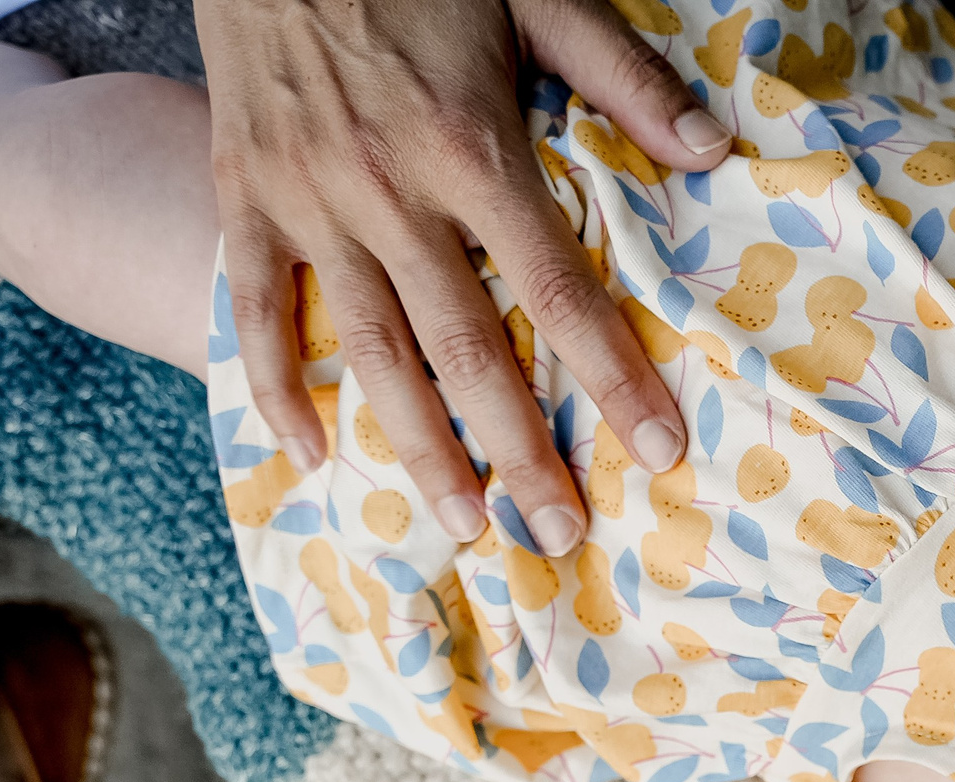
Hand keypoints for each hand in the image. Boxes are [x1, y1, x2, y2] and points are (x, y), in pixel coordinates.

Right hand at [193, 0, 731, 553]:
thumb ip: (620, 75)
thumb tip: (711, 151)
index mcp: (471, 147)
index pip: (559, 289)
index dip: (613, 376)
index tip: (660, 448)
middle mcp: (387, 191)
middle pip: (465, 350)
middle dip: (520, 452)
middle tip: (562, 533)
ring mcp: (306, 199)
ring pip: (369, 352)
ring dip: (418, 448)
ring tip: (465, 525)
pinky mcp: (243, 191)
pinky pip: (254, 307)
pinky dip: (275, 386)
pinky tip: (311, 454)